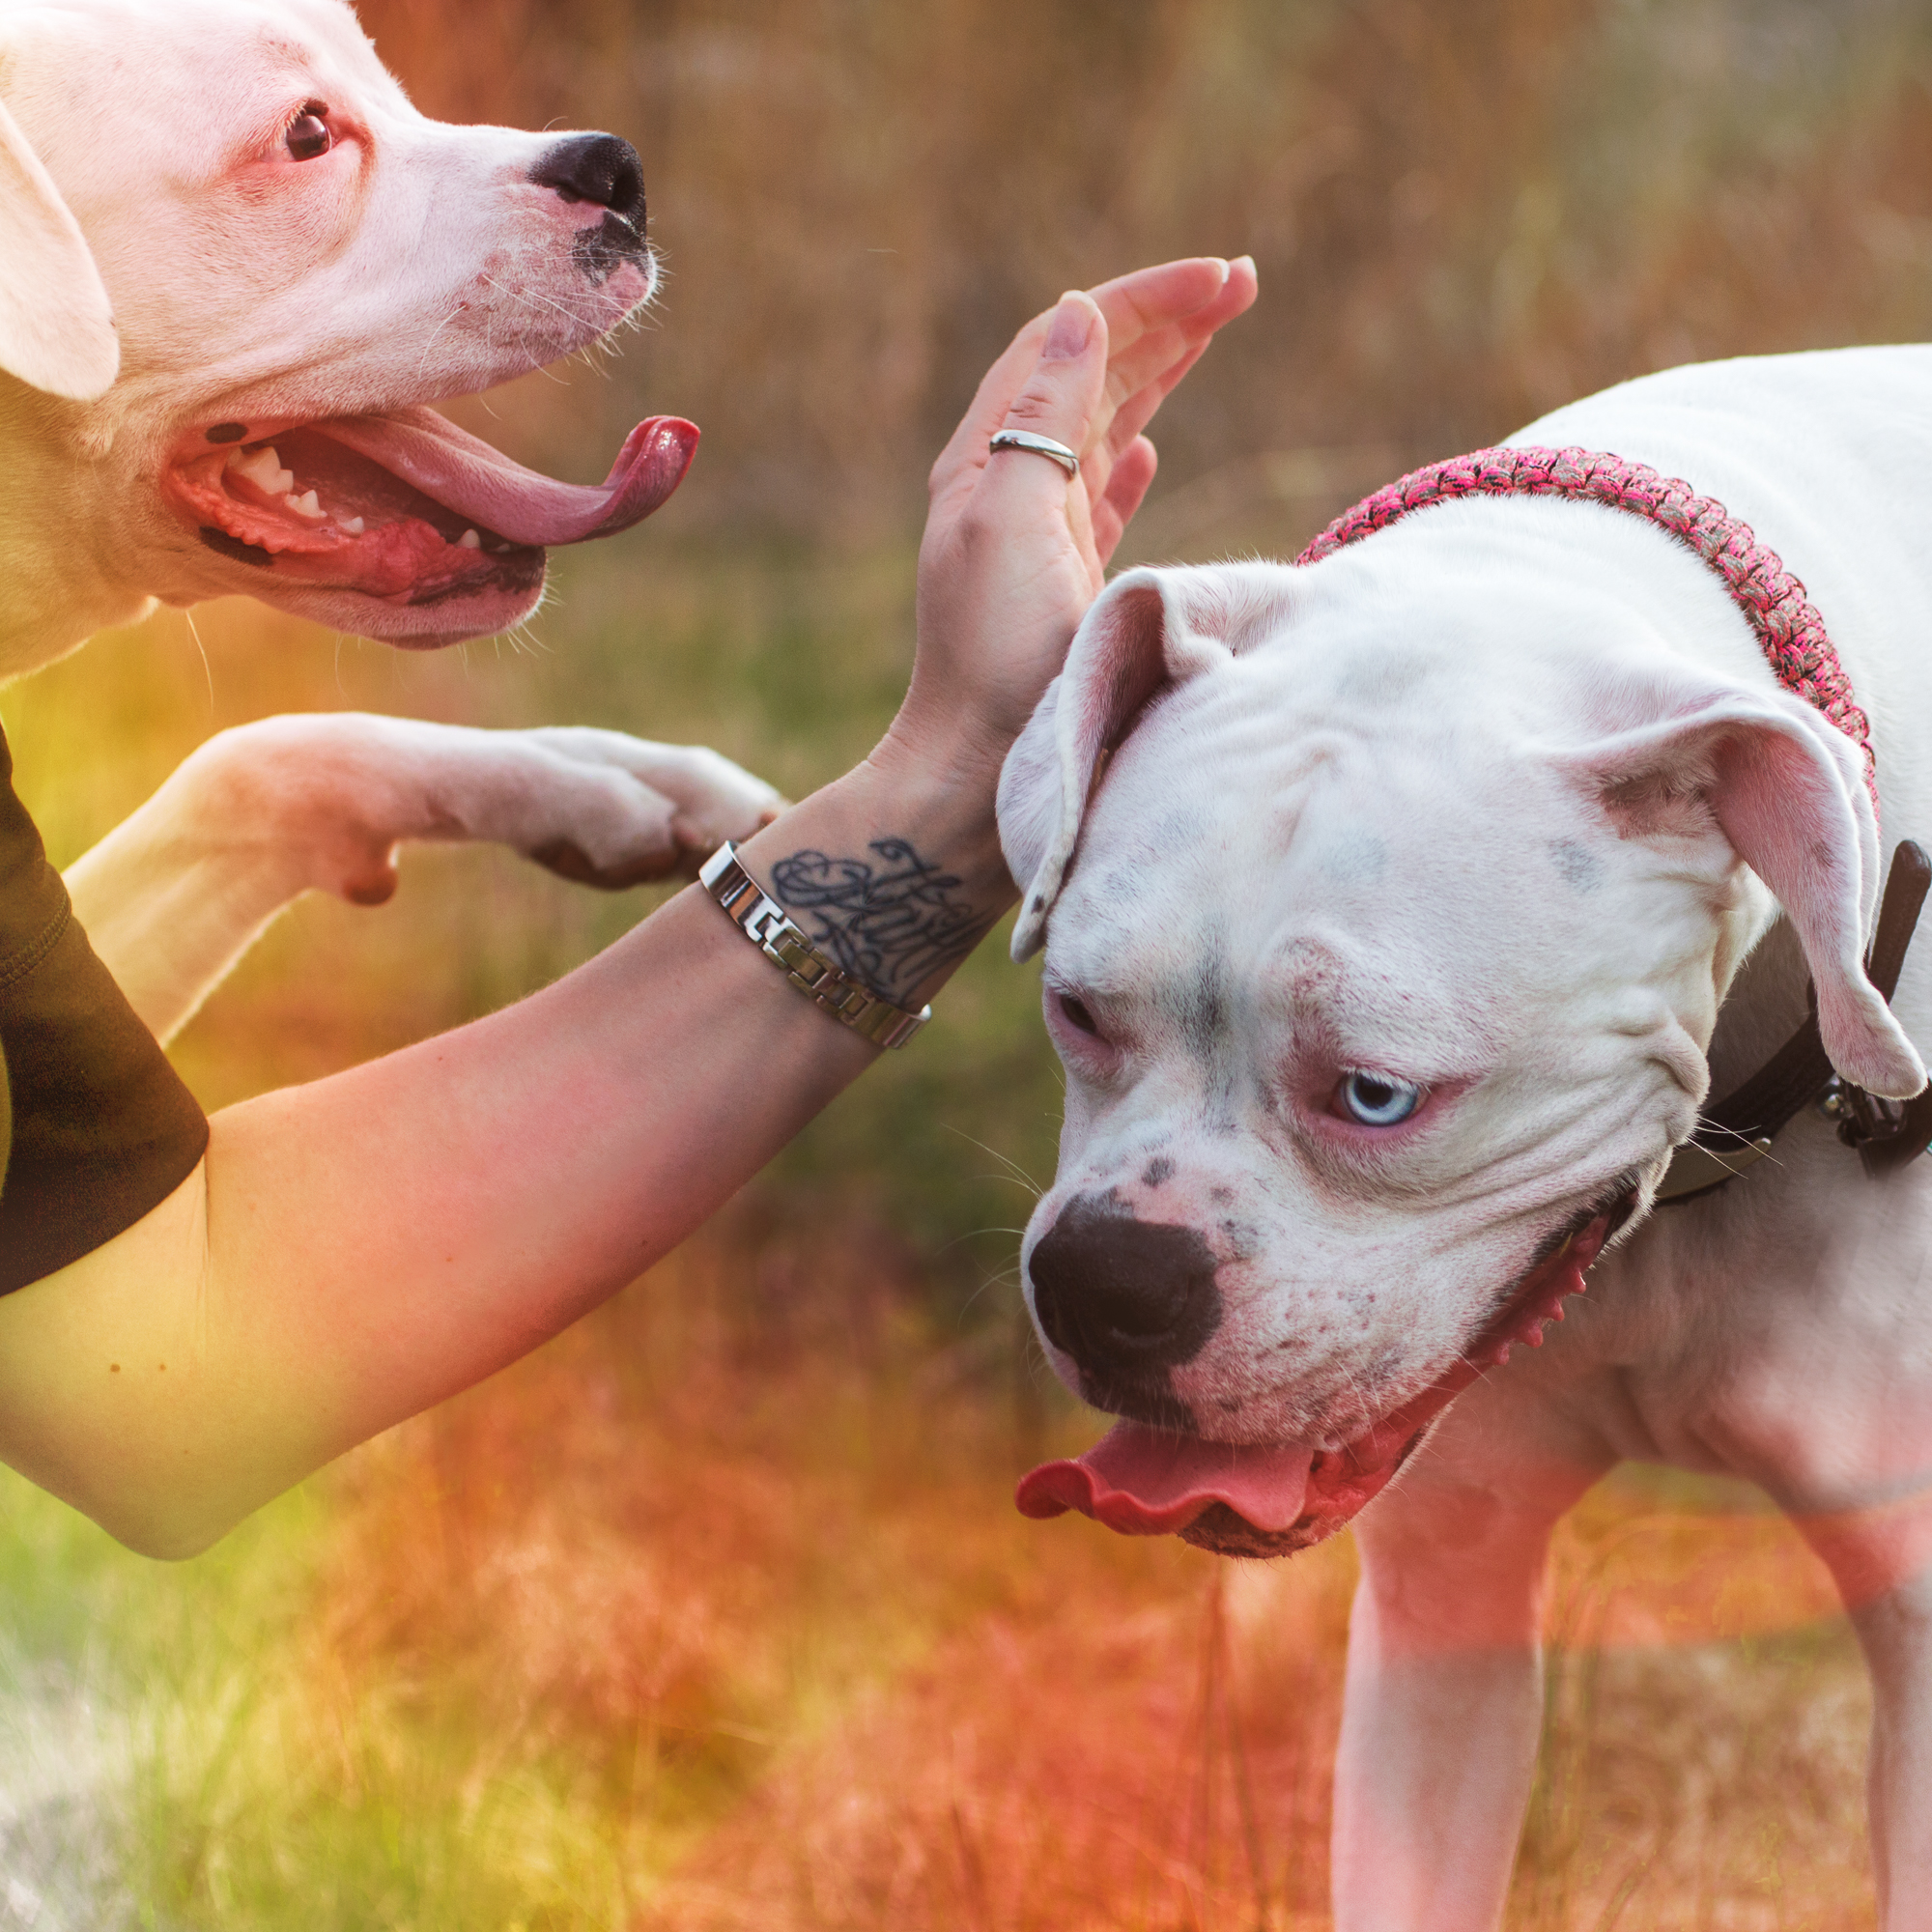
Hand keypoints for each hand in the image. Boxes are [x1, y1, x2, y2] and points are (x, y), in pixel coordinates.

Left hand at [888, 255, 1257, 781]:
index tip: (1222, 278)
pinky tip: (1152, 450)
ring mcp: (1037, 539)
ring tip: (1215, 330)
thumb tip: (1080, 313)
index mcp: (986, 461)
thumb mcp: (1012, 519)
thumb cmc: (995, 655)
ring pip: (1102, 430)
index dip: (1142, 299)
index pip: (1066, 343)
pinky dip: (1130, 465)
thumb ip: (1045, 419)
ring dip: (1158, 374)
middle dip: (1162, 321)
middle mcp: (1008, 490)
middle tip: (1243, 283)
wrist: (980, 772)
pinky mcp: (1064, 590)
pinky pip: (1099, 503)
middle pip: (1089, 376)